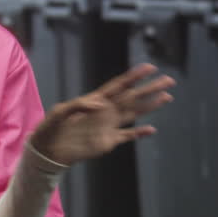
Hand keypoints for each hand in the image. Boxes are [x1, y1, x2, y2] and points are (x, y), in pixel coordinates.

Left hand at [29, 63, 175, 165]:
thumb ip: (79, 105)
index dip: (134, 76)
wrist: (48, 149)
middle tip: (169, 80)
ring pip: (134, 113)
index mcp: (95, 100)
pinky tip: (151, 130)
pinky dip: (139, 134)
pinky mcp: (107, 142)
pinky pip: (127, 137)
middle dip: (150, 88)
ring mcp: (107, 126)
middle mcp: (105, 111)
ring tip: (167, 97)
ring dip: (150, 106)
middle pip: (132, 97)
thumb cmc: (50, 127)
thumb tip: (101, 104)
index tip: (149, 67)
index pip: (118, 85)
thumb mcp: (60, 112)